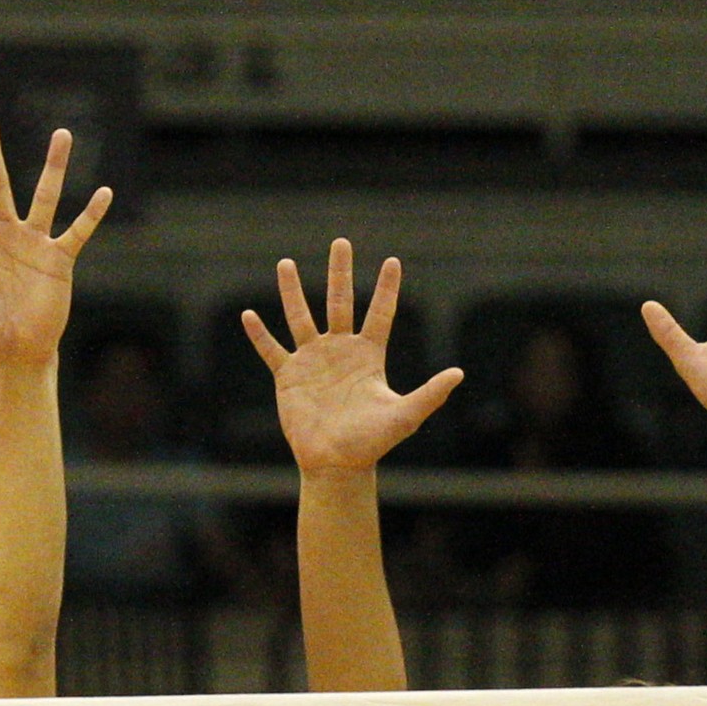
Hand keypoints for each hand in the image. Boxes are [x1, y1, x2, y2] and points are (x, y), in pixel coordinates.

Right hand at [242, 240, 463, 477]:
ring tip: (285, 263)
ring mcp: (312, 360)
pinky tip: (248, 314)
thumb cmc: (373, 442)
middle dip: (340, 273)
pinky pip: (272, 350)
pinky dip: (260, 334)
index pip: (380, 313)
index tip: (393, 261)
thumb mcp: (405, 415)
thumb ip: (430, 393)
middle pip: (340, 302)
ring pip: (301, 317)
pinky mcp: (289, 376)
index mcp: (368, 355)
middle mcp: (340, 351)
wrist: (337, 463)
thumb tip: (458, 374)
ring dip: (292, 291)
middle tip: (341, 242)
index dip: (387, 288)